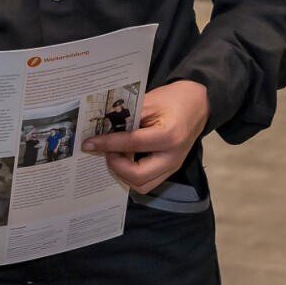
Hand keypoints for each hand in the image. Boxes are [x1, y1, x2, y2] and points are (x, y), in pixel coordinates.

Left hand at [82, 80, 208, 194]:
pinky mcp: (171, 169)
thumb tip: (101, 129)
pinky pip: (148, 181)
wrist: (197, 104)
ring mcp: (173, 166)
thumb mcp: (148, 102)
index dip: (107, 144)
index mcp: (169, 135)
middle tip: (104, 151)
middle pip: (137, 176)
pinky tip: (123, 159)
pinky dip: (132, 175)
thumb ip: (127, 118)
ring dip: (123, 173)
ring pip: (142, 185)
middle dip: (115, 166)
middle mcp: (173, 156)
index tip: (88, 143)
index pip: (132, 144)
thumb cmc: (172, 99)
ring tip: (114, 155)